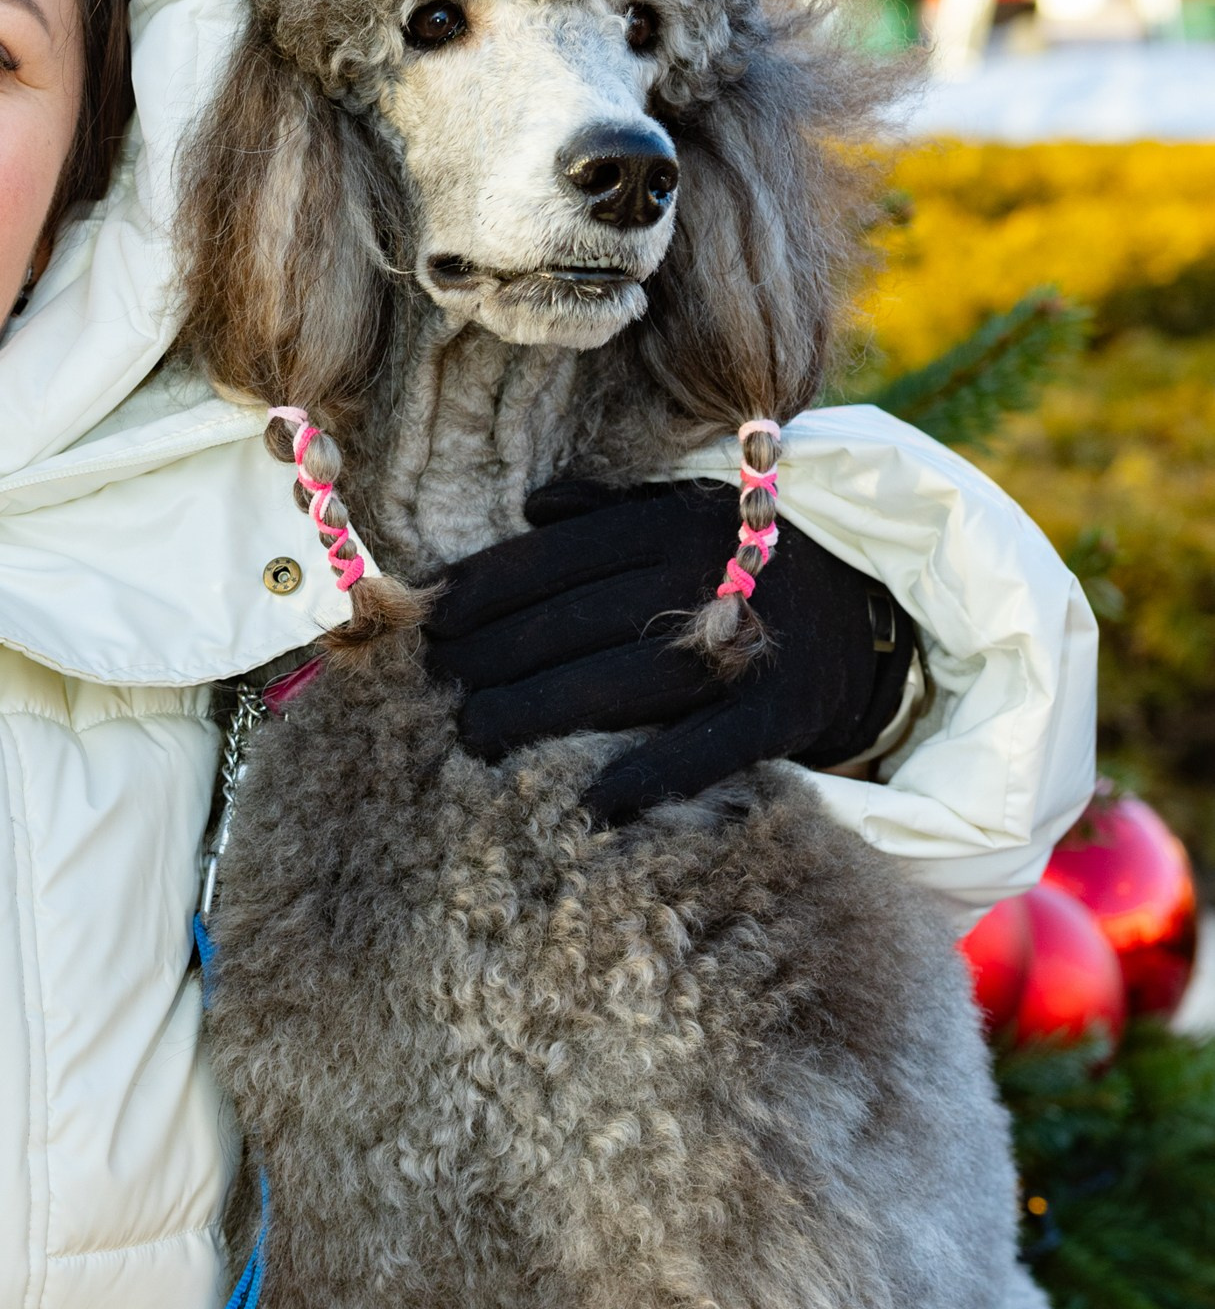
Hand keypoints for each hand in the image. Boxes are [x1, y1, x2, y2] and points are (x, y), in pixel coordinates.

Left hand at [421, 477, 915, 825]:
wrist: (877, 610)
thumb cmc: (752, 566)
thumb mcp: (689, 516)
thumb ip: (608, 513)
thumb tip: (531, 508)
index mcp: (671, 523)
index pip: (555, 558)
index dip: (484, 592)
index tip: (431, 624)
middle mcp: (704, 575)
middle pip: (571, 623)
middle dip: (492, 660)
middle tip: (437, 693)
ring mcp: (745, 645)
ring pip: (618, 683)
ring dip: (538, 715)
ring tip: (475, 739)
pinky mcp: (782, 711)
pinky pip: (703, 749)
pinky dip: (647, 776)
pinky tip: (589, 801)